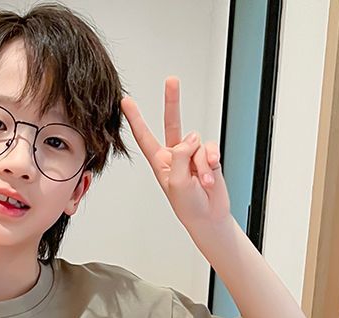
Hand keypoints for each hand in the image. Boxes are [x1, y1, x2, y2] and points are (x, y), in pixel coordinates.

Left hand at [120, 77, 229, 228]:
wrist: (209, 216)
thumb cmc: (188, 205)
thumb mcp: (176, 182)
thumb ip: (180, 156)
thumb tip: (191, 138)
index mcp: (159, 162)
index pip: (145, 136)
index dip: (136, 119)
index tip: (127, 102)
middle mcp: (175, 154)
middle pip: (172, 122)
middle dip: (172, 101)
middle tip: (171, 81)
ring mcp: (192, 154)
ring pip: (196, 142)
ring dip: (200, 163)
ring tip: (200, 182)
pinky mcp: (208, 156)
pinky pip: (210, 147)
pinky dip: (211, 161)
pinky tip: (210, 175)